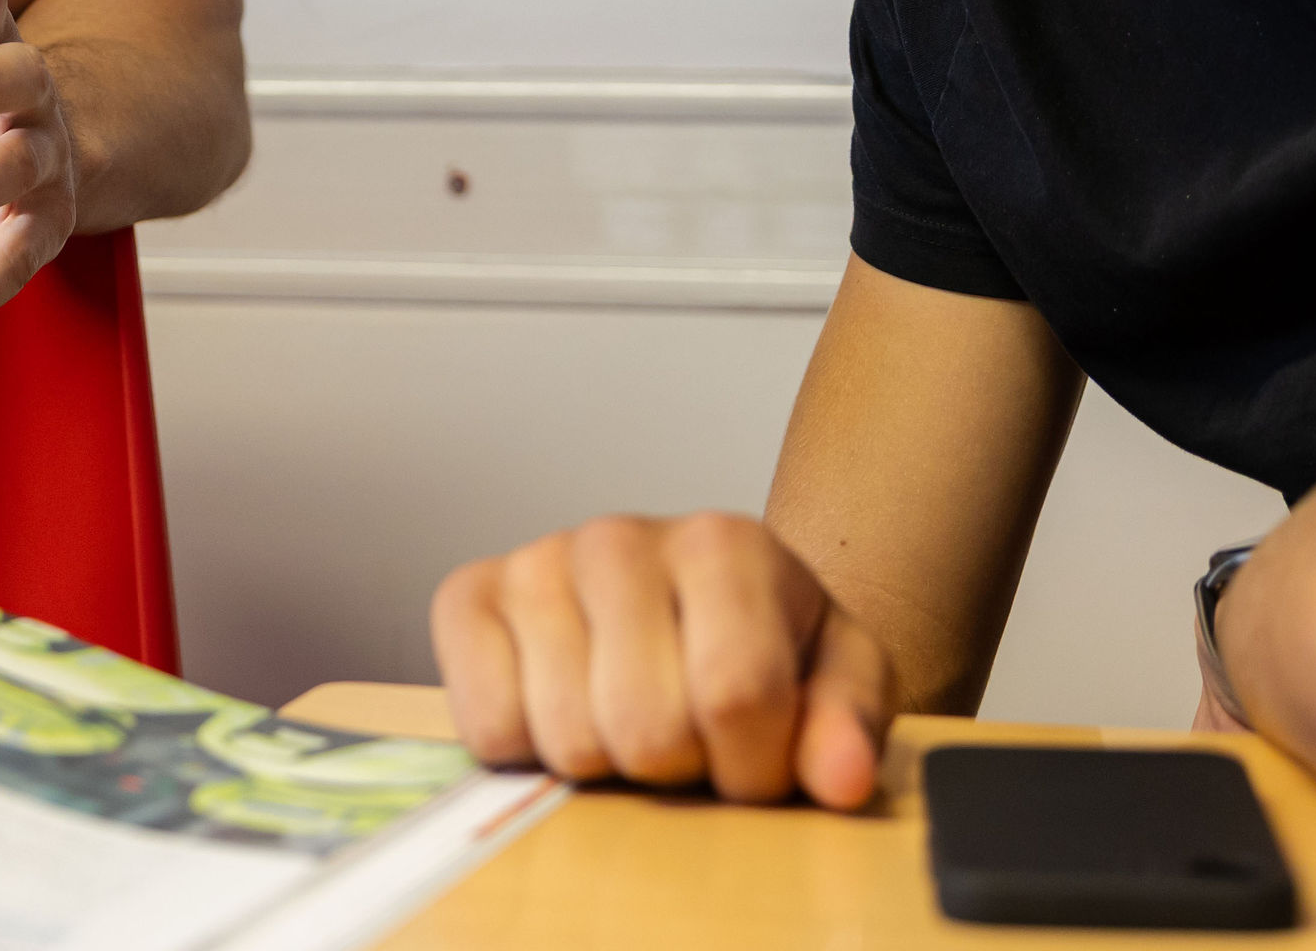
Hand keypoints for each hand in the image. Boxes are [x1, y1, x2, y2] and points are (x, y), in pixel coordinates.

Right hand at [431, 513, 895, 808]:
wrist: (687, 604)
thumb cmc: (766, 644)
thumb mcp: (837, 679)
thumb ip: (847, 725)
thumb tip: (838, 778)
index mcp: (724, 543)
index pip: (737, 695)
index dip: (754, 768)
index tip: (758, 763)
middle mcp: (620, 536)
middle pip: (647, 728)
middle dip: (679, 769)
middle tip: (689, 742)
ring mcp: (537, 562)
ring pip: (569, 738)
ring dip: (607, 767)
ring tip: (629, 722)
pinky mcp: (467, 597)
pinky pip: (488, 728)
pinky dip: (528, 751)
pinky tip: (564, 712)